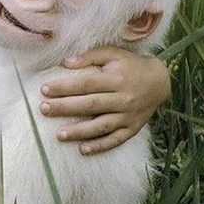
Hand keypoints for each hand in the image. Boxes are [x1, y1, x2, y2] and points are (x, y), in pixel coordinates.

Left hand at [39, 46, 169, 154]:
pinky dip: (99, 146)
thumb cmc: (130, 65)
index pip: (85, 84)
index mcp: (116, 79)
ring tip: (59, 135)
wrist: (160, 81)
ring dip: (80, 132)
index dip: (64, 87)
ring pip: (101, 126)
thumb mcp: (112, 53)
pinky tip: (83, 150)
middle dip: (65, 108)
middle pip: (90, 105)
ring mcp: (128, 116)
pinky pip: (115, 140)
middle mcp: (123, 99)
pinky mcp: (132, 128)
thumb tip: (66, 63)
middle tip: (44, 109)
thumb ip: (90, 56)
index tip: (44, 89)